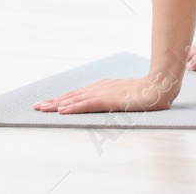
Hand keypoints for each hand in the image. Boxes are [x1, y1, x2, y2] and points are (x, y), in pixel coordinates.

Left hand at [33, 73, 178, 114]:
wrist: (159, 86)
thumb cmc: (146, 91)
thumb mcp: (126, 94)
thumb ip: (114, 96)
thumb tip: (106, 100)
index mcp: (104, 86)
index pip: (78, 94)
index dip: (62, 99)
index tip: (48, 104)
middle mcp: (100, 87)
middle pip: (72, 95)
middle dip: (53, 101)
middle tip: (36, 107)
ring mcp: (103, 92)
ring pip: (74, 99)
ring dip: (57, 104)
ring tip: (42, 108)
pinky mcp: (107, 99)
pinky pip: (86, 104)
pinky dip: (72, 107)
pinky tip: (61, 110)